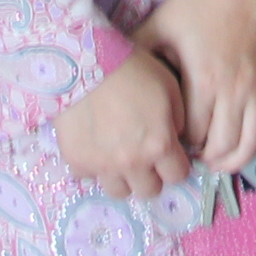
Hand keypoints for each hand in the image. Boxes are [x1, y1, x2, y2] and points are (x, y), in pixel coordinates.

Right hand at [57, 51, 187, 199]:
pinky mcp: (77, 162)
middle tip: (144, 155)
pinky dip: (94, 166)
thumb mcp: (169, 86)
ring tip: (119, 156)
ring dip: (123, 177)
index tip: (169, 154)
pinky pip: (89, 177)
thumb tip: (176, 138)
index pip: (178, 176)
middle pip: (149, 190)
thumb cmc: (132, 69)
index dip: (176, 164)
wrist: (84, 63)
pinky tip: (95, 146)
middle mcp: (133, 163)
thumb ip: (179, 119)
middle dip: (151, 175)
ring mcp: (103, 166)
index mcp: (159, 145)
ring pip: (119, 192)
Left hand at [131, 0, 255, 174]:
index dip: (176, 143)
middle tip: (185, 153)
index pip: (191, 135)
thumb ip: (136, 54)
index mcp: (204, 80)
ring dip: (229, 159)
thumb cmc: (199, 2)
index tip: (165, 138)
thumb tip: (108, 75)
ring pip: (248, 145)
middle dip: (201, 157)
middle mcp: (234, 92)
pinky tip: (231, 137)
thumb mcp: (159, 25)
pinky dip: (248, 141)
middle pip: (221, 147)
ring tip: (211, 157)